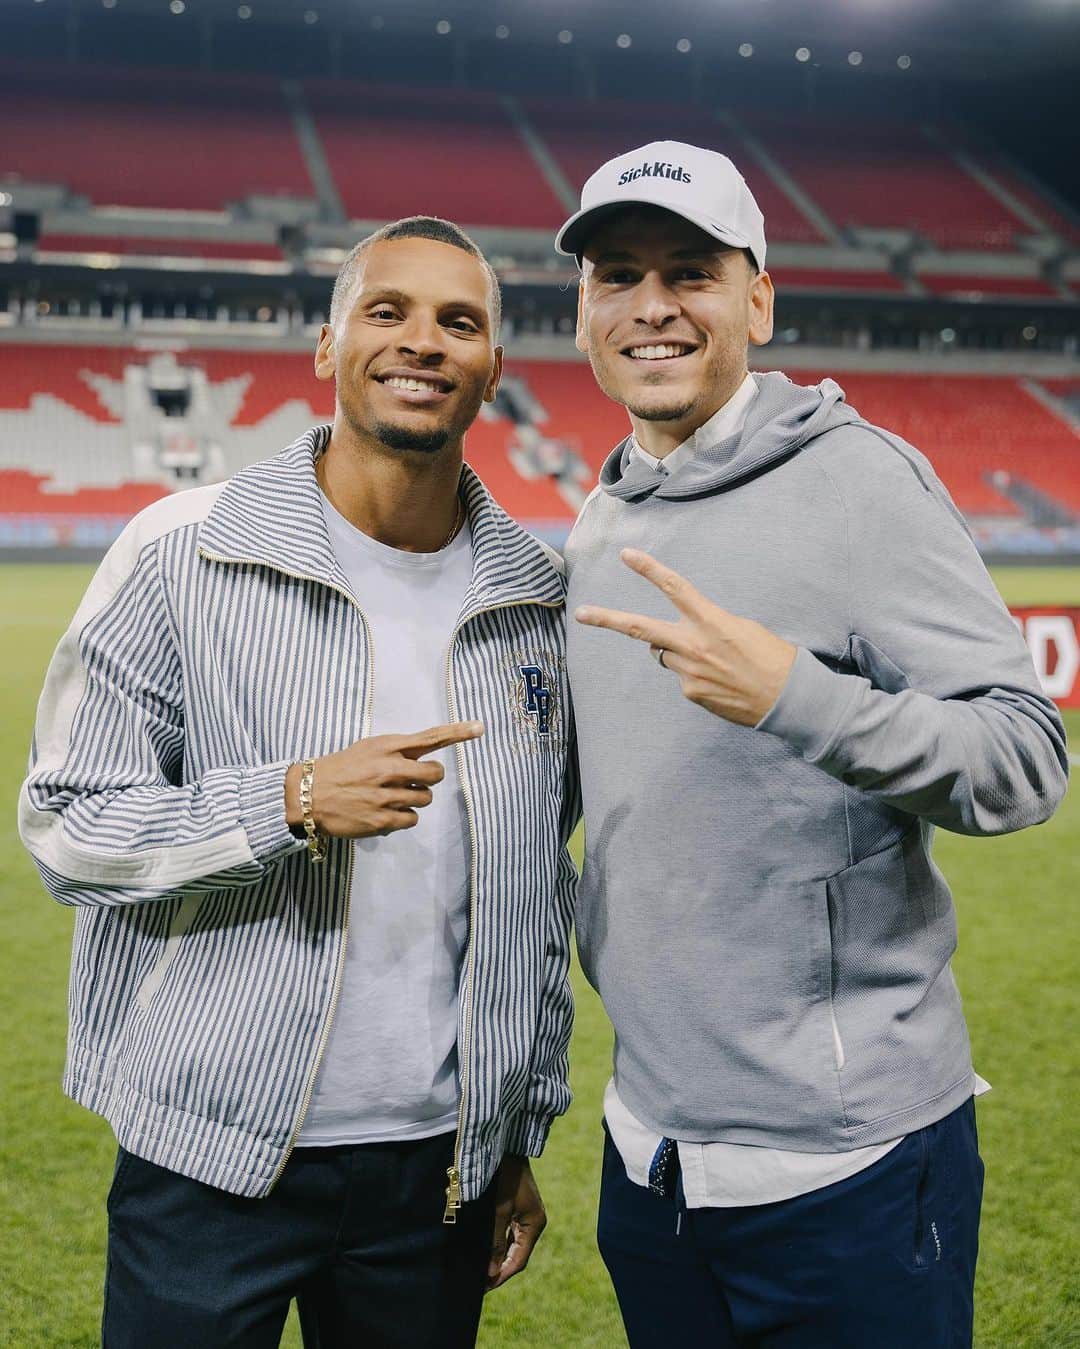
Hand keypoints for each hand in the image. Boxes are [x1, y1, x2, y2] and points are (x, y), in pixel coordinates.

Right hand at [285, 721, 482, 839]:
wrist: (307, 795)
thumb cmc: (340, 769)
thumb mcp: (368, 749)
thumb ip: (397, 752)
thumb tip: (424, 762)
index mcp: (386, 747)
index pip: (429, 737)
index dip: (457, 732)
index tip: (480, 728)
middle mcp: (389, 769)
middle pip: (435, 773)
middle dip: (429, 778)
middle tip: (413, 780)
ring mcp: (386, 795)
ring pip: (425, 798)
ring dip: (415, 798)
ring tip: (392, 797)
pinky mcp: (382, 819)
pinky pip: (412, 819)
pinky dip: (403, 817)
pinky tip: (385, 812)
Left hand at [486, 1155, 546, 1291]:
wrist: (506, 1147)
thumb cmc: (504, 1177)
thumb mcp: (498, 1211)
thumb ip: (495, 1242)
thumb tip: (491, 1271)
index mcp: (534, 1224)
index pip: (519, 1260)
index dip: (501, 1275)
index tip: (484, 1288)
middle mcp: (533, 1222)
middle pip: (516, 1254)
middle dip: (498, 1268)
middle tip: (479, 1282)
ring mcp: (526, 1214)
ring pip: (511, 1243)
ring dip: (496, 1255)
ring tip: (479, 1268)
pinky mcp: (517, 1207)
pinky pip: (508, 1232)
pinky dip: (497, 1242)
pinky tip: (483, 1248)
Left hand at [575, 549, 796, 726]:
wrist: (787, 698)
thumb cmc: (770, 656)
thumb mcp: (741, 627)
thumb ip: (704, 625)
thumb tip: (676, 637)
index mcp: (711, 621)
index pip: (675, 587)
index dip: (649, 569)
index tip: (626, 555)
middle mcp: (694, 646)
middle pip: (640, 628)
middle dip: (607, 619)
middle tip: (581, 613)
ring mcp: (688, 673)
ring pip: (664, 654)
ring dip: (678, 652)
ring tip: (713, 659)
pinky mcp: (690, 693)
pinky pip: (681, 676)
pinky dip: (694, 674)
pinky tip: (719, 679)